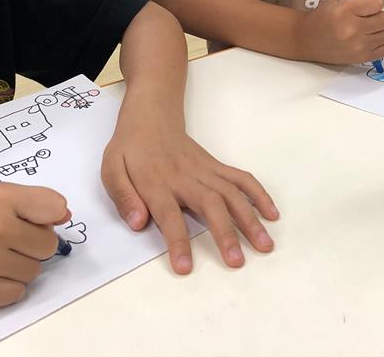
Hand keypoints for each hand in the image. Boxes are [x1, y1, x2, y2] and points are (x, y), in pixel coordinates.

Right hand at [0, 182, 69, 306]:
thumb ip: (28, 201)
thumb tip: (64, 216)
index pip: (54, 208)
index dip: (47, 215)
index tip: (33, 217)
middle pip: (49, 245)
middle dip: (33, 242)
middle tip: (6, 237)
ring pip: (34, 271)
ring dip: (19, 265)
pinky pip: (17, 293)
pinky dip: (6, 286)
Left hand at [102, 118, 278, 274]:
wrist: (151, 115)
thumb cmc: (130, 149)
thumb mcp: (111, 168)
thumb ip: (123, 196)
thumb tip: (137, 223)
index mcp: (156, 183)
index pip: (169, 216)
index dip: (178, 242)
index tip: (186, 268)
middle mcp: (185, 177)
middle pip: (210, 204)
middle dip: (225, 233)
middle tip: (237, 262)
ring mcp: (205, 171)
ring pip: (231, 193)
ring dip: (250, 219)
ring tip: (265, 245)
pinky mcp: (216, 166)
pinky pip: (241, 178)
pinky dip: (259, 194)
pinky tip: (271, 214)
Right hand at [294, 0, 383, 63]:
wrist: (306, 39)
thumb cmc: (324, 16)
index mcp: (345, 10)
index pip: (377, 2)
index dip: (373, 2)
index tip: (364, 4)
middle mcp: (352, 29)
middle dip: (377, 15)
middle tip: (364, 17)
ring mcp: (358, 46)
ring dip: (380, 29)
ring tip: (366, 28)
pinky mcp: (361, 58)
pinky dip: (381, 43)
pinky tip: (369, 39)